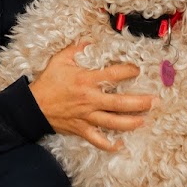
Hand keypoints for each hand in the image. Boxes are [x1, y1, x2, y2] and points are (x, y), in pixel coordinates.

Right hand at [28, 41, 150, 151]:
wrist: (32, 106)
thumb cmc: (47, 82)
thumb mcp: (60, 60)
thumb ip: (76, 49)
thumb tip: (90, 40)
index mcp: (86, 80)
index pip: (113, 75)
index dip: (128, 71)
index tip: (137, 70)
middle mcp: (89, 100)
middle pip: (120, 103)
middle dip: (140, 102)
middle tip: (155, 101)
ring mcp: (86, 117)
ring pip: (113, 122)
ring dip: (131, 122)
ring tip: (145, 120)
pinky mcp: (81, 129)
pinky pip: (98, 140)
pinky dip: (110, 145)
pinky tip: (121, 145)